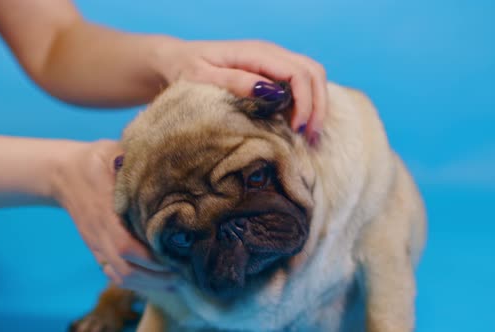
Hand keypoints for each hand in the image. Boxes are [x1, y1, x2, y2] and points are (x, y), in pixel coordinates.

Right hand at [53, 140, 172, 290]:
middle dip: (158, 277)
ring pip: (120, 276)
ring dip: (149, 284)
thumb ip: (137, 160)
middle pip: (126, 269)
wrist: (62, 172)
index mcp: (105, 211)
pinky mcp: (97, 247)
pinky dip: (134, 282)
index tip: (179, 258)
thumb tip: (168, 160)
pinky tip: (154, 280)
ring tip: (176, 280)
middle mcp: (100, 233)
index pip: (126, 246)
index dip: (152, 258)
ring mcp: (97, 243)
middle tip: (186, 273)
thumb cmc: (96, 160)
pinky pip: (113, 273)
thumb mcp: (114, 153)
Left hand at [156, 40, 327, 143]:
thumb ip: (235, 82)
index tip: (296, 130)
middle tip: (310, 136)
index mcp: (257, 52)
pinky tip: (298, 123)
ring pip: (312, 75)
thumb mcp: (203, 77)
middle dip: (318, 105)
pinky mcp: (272, 71)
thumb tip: (269, 91)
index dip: (305, 103)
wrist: (176, 60)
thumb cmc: (186, 69)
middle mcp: (270, 53)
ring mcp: (273, 61)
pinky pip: (300, 82)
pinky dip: (306, 102)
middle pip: (313, 72)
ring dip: (316, 104)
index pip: (298, 73)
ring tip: (308, 133)